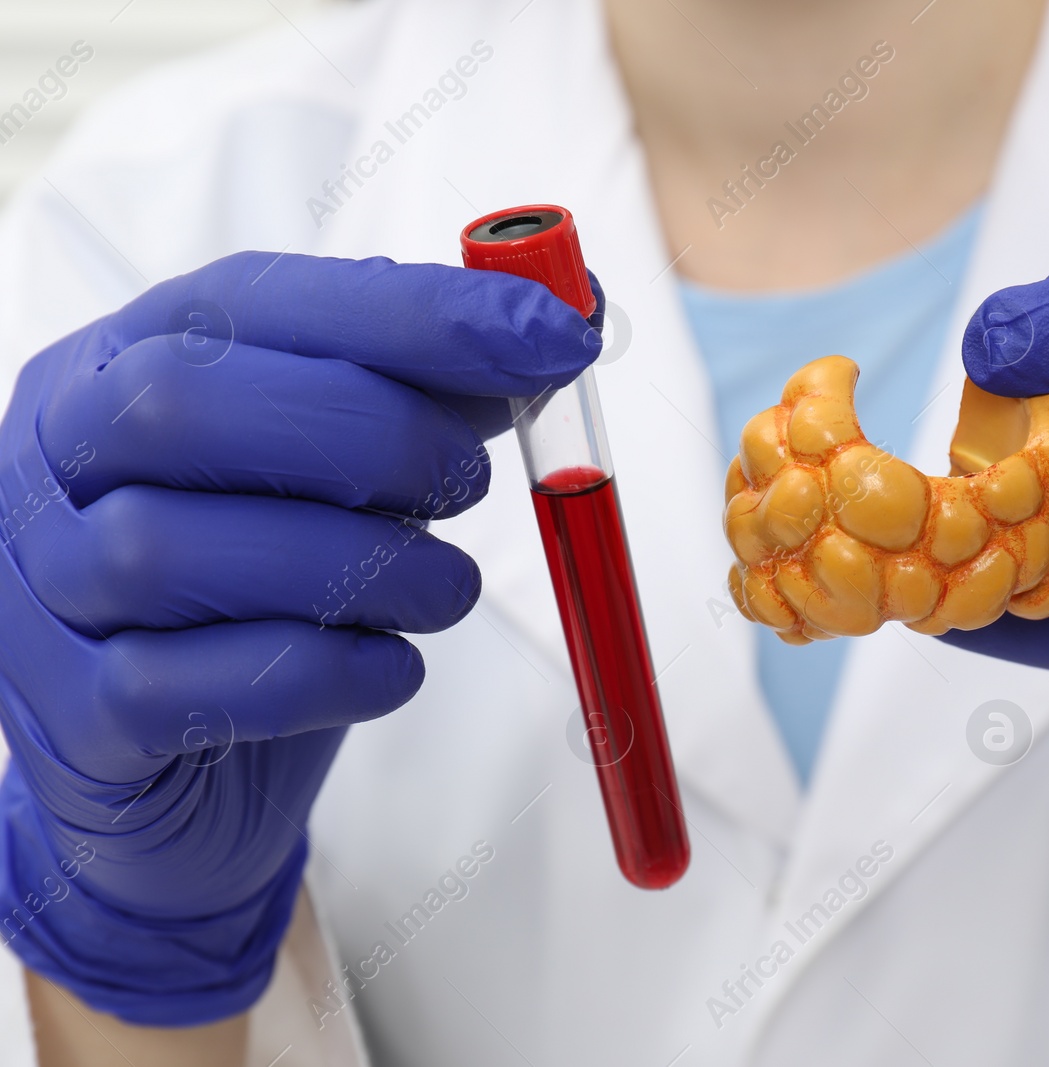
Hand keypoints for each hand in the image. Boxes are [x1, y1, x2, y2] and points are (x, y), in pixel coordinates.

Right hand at [0, 251, 599, 1023]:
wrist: (185, 775)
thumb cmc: (270, 594)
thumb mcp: (343, 476)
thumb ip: (426, 395)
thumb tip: (552, 330)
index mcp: (123, 363)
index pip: (255, 300)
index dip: (415, 312)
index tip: (555, 332)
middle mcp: (57, 461)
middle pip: (182, 404)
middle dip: (368, 434)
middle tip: (468, 485)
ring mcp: (43, 593)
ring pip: (171, 550)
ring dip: (359, 565)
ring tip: (444, 590)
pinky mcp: (78, 722)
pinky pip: (185, 687)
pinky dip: (322, 673)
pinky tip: (389, 667)